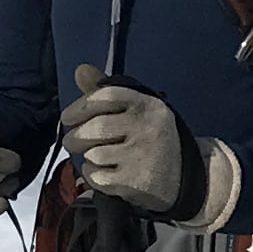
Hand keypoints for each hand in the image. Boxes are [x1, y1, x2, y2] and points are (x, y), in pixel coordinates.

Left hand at [61, 66, 235, 225]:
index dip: (81, 106)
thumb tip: (81, 70)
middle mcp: (149, 127)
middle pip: (96, 127)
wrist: (184, 179)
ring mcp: (144, 155)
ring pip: (94, 153)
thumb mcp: (137, 111)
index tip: (68, 117)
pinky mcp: (137, 181)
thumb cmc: (152, 140)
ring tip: (96, 157)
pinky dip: (93, 175)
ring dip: (87, 157)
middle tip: (72, 142)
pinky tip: (104, 172)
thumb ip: (106, 91)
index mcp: (149, 105)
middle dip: (76, 136)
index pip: (108, 96)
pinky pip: (98, 176)